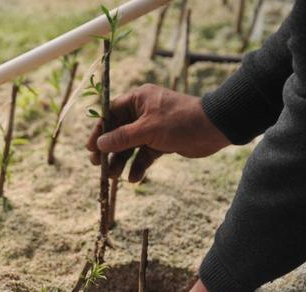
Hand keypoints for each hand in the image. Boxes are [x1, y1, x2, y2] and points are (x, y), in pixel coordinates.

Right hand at [86, 84, 230, 181]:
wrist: (215, 129)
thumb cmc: (181, 121)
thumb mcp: (148, 130)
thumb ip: (122, 138)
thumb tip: (99, 145)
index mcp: (138, 99)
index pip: (110, 114)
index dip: (99, 131)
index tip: (90, 148)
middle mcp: (143, 112)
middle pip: (118, 132)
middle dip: (109, 150)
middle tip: (98, 166)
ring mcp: (152, 128)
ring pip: (130, 146)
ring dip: (122, 161)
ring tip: (114, 177)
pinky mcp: (162, 142)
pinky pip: (145, 155)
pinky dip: (139, 166)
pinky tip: (134, 179)